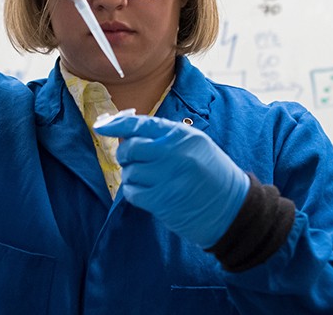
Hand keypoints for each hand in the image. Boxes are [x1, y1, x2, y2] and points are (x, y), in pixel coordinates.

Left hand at [94, 113, 249, 247]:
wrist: (231, 208)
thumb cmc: (210, 173)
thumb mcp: (195, 144)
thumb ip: (164, 136)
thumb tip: (127, 133)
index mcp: (181, 136)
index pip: (141, 124)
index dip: (117, 125)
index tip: (101, 127)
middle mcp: (173, 153)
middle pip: (130, 148)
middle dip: (126, 154)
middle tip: (134, 160)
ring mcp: (167, 178)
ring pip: (129, 172)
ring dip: (133, 176)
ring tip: (150, 179)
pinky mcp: (162, 201)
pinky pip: (132, 192)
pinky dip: (135, 192)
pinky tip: (149, 192)